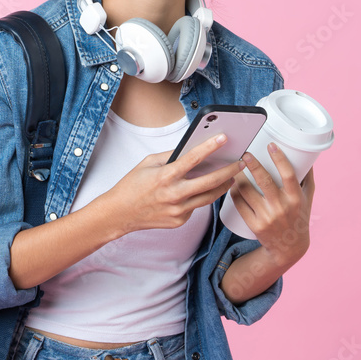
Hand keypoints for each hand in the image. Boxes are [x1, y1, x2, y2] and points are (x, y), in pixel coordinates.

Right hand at [101, 133, 245, 235]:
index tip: (223, 138)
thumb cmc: (132, 186)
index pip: (193, 159)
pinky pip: (195, 207)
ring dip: (223, 186)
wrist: (119, 214)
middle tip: (241, 163)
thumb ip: (171, 156)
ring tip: (232, 177)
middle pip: (210, 182)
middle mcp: (174, 195)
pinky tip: (202, 191)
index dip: (210, 147)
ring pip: (208, 197)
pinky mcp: (179, 221)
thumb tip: (191, 149)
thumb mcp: (148, 163)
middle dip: (229, 171)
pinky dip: (200, 197)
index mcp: (165, 176)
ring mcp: (178, 211)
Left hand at [228, 143, 314, 265]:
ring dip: (238, 178)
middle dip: (252, 164)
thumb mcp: (307, 198)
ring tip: (234, 168)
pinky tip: (231, 185)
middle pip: (264, 181)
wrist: (289, 248)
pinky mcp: (255, 225)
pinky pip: (240, 205)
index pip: (288, 174)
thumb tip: (306, 152)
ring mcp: (267, 217)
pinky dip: (234, 193)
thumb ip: (306, 177)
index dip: (279, 158)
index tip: (270, 145)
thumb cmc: (299, 217)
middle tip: (244, 154)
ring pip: (247, 192)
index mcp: (295, 198)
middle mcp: (282, 207)